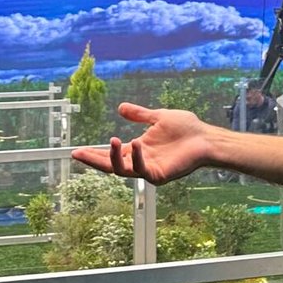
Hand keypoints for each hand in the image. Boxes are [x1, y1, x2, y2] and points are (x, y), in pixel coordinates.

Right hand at [72, 102, 211, 184]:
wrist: (206, 137)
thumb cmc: (186, 129)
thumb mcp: (158, 117)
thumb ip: (140, 115)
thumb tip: (120, 107)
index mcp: (138, 149)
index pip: (111, 154)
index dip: (94, 153)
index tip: (77, 150)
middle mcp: (140, 161)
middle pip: (111, 165)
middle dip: (94, 160)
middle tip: (78, 154)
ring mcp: (149, 169)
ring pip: (123, 170)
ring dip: (113, 158)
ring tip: (111, 141)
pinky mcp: (160, 175)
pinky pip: (142, 170)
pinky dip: (136, 158)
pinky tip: (134, 144)